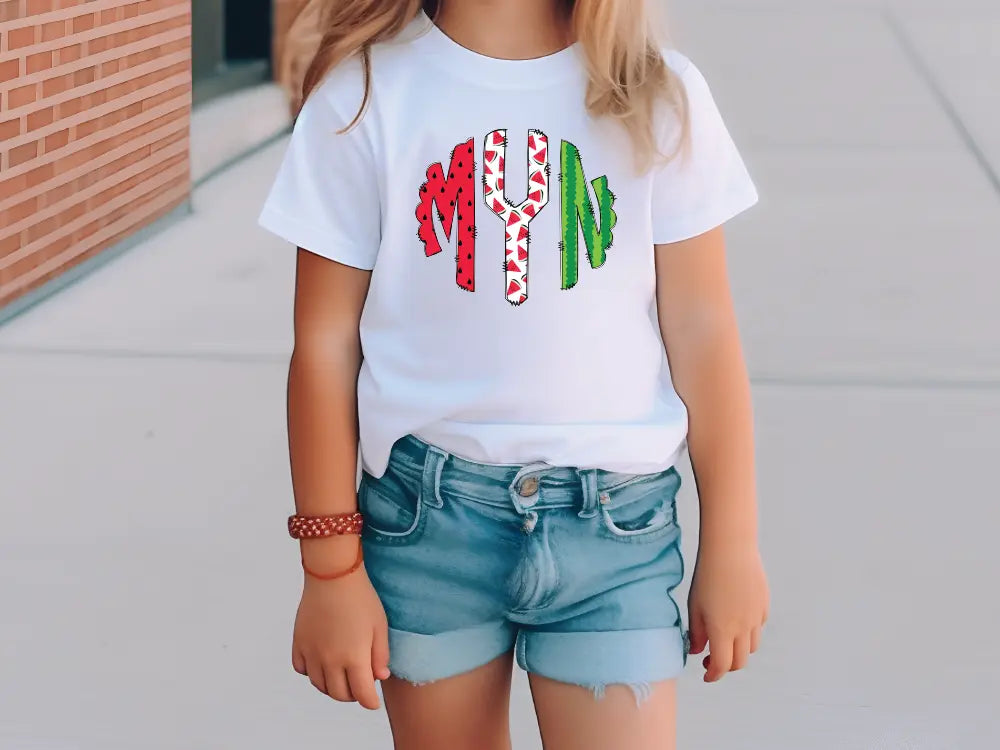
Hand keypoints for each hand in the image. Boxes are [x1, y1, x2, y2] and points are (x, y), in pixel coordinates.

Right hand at [292, 542, 389, 708]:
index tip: (373, 702)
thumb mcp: (380, 626)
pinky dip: (311, 672)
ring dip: (332, 687)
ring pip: (319, 685)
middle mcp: (330, 660)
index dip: (370, 702)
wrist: (332, 575)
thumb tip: (379, 677)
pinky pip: (301, 669)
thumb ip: (380, 655)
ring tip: (342, 677)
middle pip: (339, 694)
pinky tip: (322, 663)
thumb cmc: (361, 598)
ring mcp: (311, 652)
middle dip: (352, 695)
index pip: (362, 694)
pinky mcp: (299, 642)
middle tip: (360, 687)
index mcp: (354, 657)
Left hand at [687, 541, 768, 681]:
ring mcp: (756, 617)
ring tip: (724, 640)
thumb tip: (697, 651)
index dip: (713, 675)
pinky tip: (736, 620)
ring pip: (752, 647)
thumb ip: (695, 632)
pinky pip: (758, 628)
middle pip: (739, 661)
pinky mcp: (764, 605)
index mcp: (723, 630)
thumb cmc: (707, 575)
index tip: (705, 675)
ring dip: (738, 651)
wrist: (730, 548)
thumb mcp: (694, 605)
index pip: (721, 665)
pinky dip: (748, 633)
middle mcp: (743, 628)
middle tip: (711, 660)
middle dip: (726, 666)